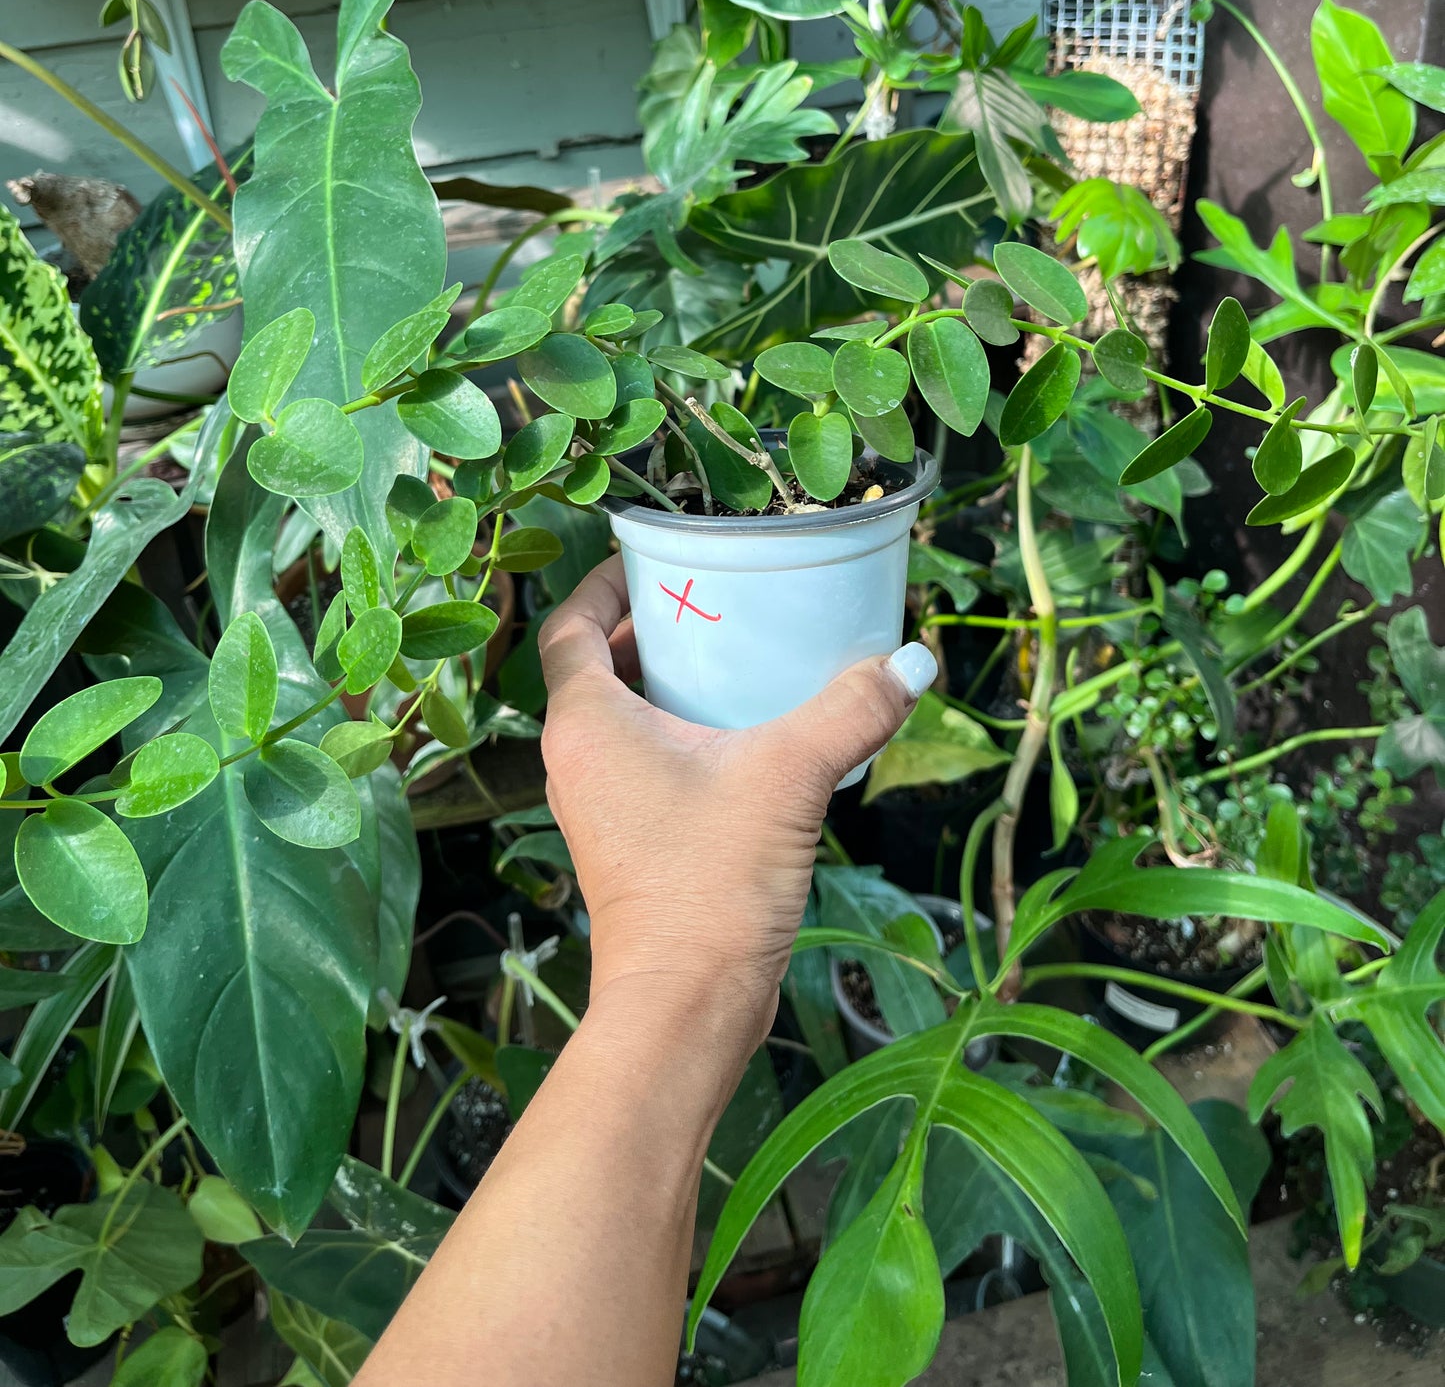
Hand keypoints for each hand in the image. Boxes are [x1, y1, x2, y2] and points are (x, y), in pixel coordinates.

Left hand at [538, 556, 936, 1068]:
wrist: (685, 1004)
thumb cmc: (708, 888)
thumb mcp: (789, 777)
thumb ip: (851, 710)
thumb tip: (911, 661)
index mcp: (585, 725)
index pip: (569, 628)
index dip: (602, 584)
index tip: (648, 556)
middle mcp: (574, 760)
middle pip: (592, 667)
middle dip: (643, 628)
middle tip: (706, 600)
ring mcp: (594, 805)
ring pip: (614, 717)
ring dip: (658, 682)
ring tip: (726, 658)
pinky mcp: (624, 840)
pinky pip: (635, 760)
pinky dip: (671, 731)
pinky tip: (737, 736)